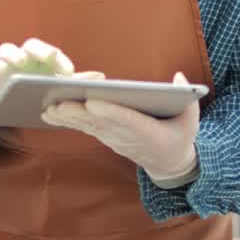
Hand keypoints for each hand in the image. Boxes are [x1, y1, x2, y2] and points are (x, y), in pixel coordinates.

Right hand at [0, 38, 74, 127]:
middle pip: (32, 46)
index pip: (53, 54)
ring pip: (8, 50)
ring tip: (20, 62)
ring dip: (14, 54)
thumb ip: (69, 85)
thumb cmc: (27, 95)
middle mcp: (24, 58)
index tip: (68, 73)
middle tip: (49, 56)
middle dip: (40, 50)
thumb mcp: (48, 92)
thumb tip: (97, 78)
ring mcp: (4, 63)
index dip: (61, 61)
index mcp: (41, 63)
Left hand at [41, 72, 199, 187]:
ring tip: (48, 108)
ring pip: (88, 126)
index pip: (127, 120)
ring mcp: (114, 138)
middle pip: (101, 123)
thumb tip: (177, 76)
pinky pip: (85, 128)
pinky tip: (50, 114)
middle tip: (59, 104)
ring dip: (67, 118)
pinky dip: (67, 121)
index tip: (92, 102)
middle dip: (79, 113)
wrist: (167, 164)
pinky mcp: (106, 136)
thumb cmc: (179, 136)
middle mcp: (127, 136)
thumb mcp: (191, 120)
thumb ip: (187, 97)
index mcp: (149, 132)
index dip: (109, 111)